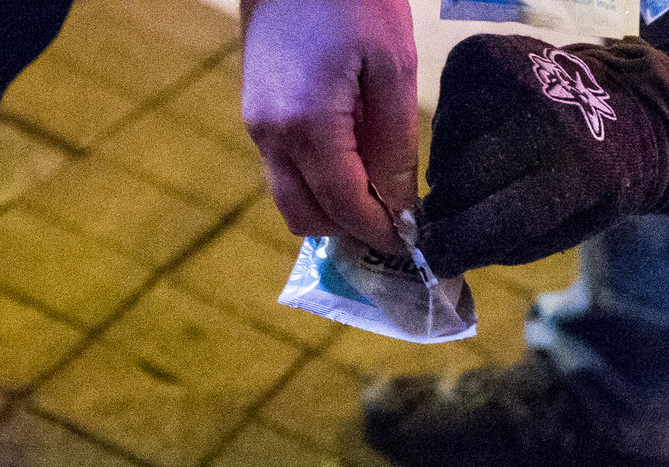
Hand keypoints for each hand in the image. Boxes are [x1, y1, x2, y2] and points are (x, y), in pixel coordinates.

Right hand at [241, 0, 419, 255]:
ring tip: (375, 187)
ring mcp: (256, 126)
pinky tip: (351, 156)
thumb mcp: (393, 68)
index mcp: (308, 128)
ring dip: (330, 206)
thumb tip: (400, 206)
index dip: (381, 232)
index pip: (345, 208)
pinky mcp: (255, 112)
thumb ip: (394, 144)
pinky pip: (285, 168)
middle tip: (392, 219)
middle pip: (306, 219)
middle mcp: (272, 137)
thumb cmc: (353, 0)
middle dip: (350, 229)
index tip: (413, 241)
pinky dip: (316, 178)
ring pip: (291, 197)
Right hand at [419, 35, 668, 275]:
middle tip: (455, 217)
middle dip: (449, 209)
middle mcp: (542, 115)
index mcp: (578, 171)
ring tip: (485, 170)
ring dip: (452, 169)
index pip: (492, 220)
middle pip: (459, 182)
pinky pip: (444, 110)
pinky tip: (484, 135)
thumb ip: (509, 244)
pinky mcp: (481, 52)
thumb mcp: (575, 229)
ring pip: (444, 146)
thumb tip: (440, 250)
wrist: (635, 104)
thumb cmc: (602, 181)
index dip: (453, 246)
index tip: (434, 257)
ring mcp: (510, 75)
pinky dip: (454, 133)